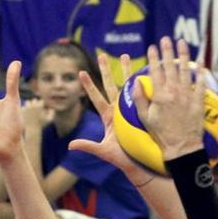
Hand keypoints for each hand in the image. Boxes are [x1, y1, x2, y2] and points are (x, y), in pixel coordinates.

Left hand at [22, 98, 53, 131]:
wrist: (32, 129)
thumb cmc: (41, 125)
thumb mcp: (49, 120)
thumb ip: (52, 114)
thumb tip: (51, 109)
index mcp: (39, 106)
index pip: (41, 101)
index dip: (41, 104)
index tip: (41, 108)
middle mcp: (32, 105)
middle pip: (34, 100)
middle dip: (35, 104)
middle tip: (35, 108)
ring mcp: (26, 107)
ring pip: (27, 102)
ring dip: (29, 105)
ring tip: (30, 109)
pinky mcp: (21, 110)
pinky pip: (22, 107)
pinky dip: (23, 109)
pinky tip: (25, 112)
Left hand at [67, 52, 147, 179]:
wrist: (138, 163)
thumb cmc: (120, 159)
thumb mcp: (102, 151)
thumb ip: (87, 146)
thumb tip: (70, 145)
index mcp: (108, 117)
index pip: (96, 98)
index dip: (88, 86)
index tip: (81, 72)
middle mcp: (118, 110)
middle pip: (111, 85)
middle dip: (106, 70)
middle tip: (102, 55)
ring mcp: (130, 110)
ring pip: (127, 85)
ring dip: (126, 70)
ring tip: (125, 55)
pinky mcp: (142, 112)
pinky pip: (142, 94)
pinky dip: (144, 81)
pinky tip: (147, 69)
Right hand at [133, 37, 204, 160]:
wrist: (181, 147)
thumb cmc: (161, 135)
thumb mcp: (145, 118)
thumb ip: (140, 99)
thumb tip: (135, 82)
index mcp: (160, 95)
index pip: (155, 71)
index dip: (153, 57)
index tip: (151, 47)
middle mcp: (174, 91)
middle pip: (170, 66)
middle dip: (167, 50)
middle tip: (166, 39)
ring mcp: (188, 95)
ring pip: (186, 70)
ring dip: (183, 55)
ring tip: (182, 42)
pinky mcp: (198, 101)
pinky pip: (200, 82)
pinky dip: (200, 71)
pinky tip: (200, 62)